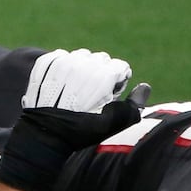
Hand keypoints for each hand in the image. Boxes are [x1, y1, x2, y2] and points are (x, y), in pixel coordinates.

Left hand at [0, 49, 142, 190]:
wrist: (46, 135)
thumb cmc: (83, 131)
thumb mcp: (114, 123)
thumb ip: (134, 105)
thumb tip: (144, 86)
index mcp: (103, 75)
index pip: (119, 66)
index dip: (118, 81)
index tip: (110, 93)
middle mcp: (84, 64)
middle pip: (101, 59)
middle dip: (102, 73)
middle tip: (94, 93)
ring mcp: (63, 62)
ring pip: (81, 56)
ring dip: (83, 68)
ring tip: (77, 88)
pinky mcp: (46, 62)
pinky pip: (61, 56)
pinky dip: (64, 66)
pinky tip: (63, 84)